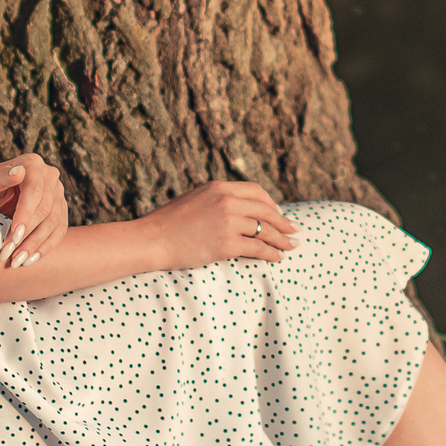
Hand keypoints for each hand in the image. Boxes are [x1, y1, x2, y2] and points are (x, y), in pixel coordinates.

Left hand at [0, 152, 69, 268]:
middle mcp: (50, 175)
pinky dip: (46, 247)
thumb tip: (18, 172)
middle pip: (46, 209)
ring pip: (54, 222)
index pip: (34, 192)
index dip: (25, 216)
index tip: (13, 236)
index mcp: (32, 163)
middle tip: (11, 256)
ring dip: (37, 245)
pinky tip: (31, 259)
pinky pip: (59, 230)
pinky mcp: (60, 208)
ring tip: (18, 261)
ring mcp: (58, 192)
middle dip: (28, 235)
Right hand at [139, 180, 300, 269]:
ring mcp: (227, 221)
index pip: (256, 191)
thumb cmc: (167, 224)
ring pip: (265, 229)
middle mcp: (226, 200)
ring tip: (291, 246)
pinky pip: (257, 248)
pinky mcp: (226, 243)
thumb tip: (235, 208)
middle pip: (266, 210)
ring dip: (282, 239)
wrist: (151, 239)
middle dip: (283, 222)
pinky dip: (271, 253)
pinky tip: (277, 258)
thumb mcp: (194, 199)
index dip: (272, 204)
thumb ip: (215, 200)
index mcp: (218, 187)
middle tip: (294, 230)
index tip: (279, 214)